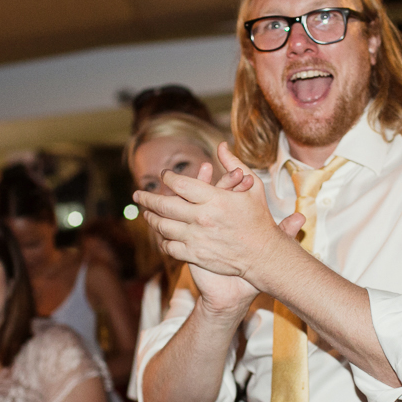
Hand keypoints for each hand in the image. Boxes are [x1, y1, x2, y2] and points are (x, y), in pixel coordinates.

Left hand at [133, 144, 298, 310]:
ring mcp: (197, 238)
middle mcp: (202, 217)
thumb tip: (221, 145)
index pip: (180, 184)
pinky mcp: (196, 255)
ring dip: (151, 219)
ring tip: (145, 214)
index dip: (168, 178)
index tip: (165, 176)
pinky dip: (163, 241)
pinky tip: (161, 236)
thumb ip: (235, 165)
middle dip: (147, 198)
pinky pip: (170, 247)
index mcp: (214, 199)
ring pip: (163, 227)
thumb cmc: (259, 219)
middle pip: (164, 205)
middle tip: (138, 195)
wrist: (263, 255)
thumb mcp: (253, 187)